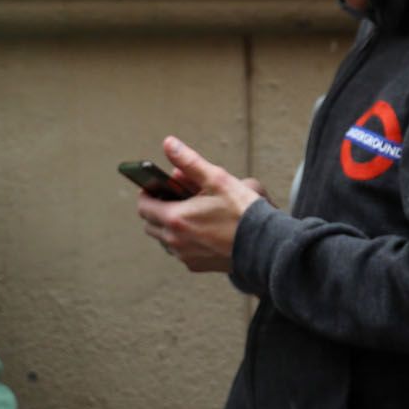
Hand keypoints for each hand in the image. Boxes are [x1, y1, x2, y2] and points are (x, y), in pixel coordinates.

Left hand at [135, 137, 265, 273]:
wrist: (265, 244)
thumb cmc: (242, 211)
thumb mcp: (217, 179)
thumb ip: (189, 162)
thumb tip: (169, 143)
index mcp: (175, 218)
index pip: (143, 207)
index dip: (147, 194)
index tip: (155, 188)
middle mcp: (175, 240)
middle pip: (150, 224)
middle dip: (157, 210)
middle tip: (174, 199)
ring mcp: (185, 255)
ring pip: (164, 239)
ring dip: (170, 226)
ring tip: (190, 214)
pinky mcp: (196, 265)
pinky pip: (180, 252)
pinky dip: (184, 240)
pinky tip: (202, 231)